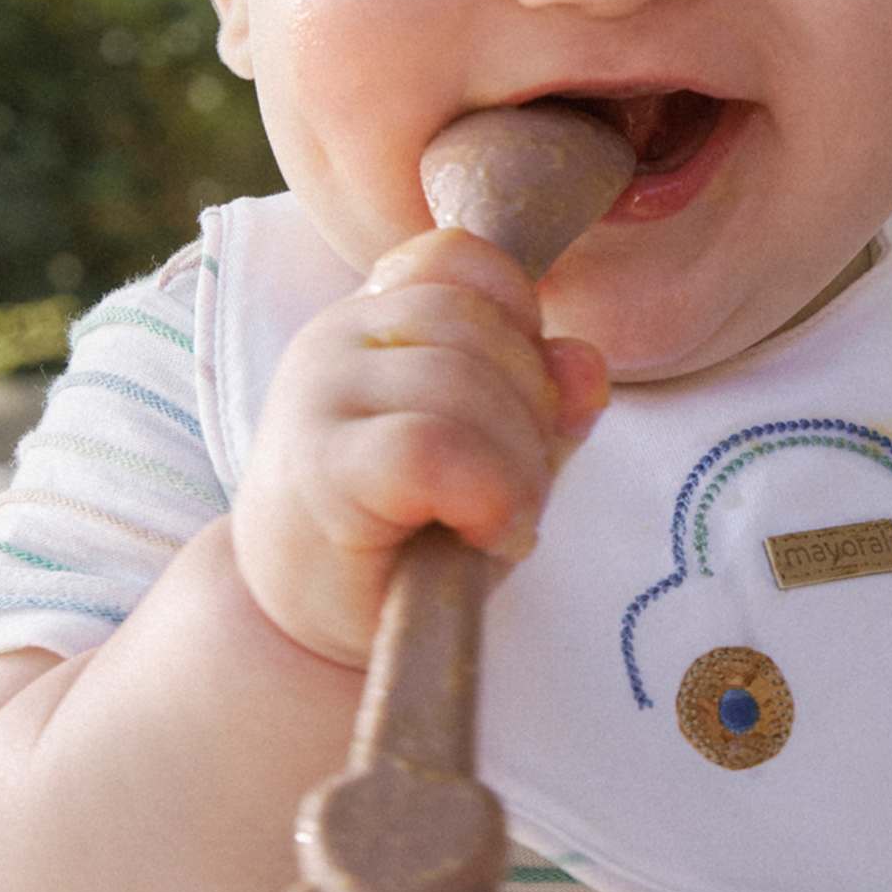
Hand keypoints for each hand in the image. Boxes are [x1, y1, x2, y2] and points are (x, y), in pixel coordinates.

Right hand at [233, 228, 608, 669]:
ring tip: (495, 522)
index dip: (519, 325)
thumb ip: (546, 401)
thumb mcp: (496, 454)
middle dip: (533, 414)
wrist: (306, 633)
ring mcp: (319, 395)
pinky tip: (486, 534)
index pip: (463, 258)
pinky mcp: (321, 468)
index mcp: (375, 315)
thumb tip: (584, 364)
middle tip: (513, 494)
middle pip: (482, 325)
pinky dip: (489, 494)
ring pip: (465, 384)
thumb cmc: (405, 538)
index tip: (512, 406)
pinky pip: (435, 447)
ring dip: (517, 467)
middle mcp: (335, 337)